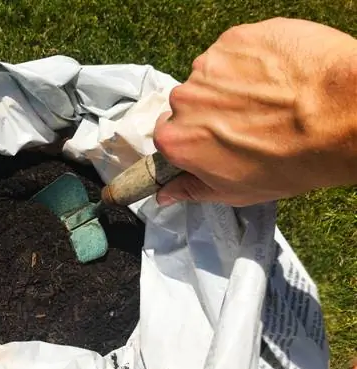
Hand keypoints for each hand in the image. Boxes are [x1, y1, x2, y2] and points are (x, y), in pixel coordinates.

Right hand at [153, 17, 356, 206]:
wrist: (341, 116)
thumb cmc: (291, 162)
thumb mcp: (236, 191)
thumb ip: (192, 190)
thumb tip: (165, 194)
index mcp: (177, 139)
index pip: (168, 132)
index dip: (193, 135)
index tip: (214, 137)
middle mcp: (184, 99)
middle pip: (189, 102)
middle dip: (210, 110)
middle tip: (247, 119)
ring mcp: (210, 64)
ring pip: (212, 74)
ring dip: (231, 84)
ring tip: (268, 97)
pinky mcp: (235, 38)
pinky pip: (234, 50)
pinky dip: (251, 60)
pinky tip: (277, 76)